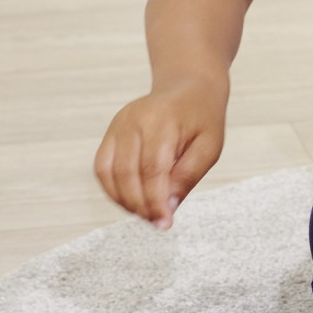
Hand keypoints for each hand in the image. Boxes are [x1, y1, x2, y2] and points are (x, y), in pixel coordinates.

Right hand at [94, 78, 225, 229]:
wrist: (188, 87)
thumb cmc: (202, 118)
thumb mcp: (210, 146)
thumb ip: (188, 176)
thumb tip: (167, 208)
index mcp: (163, 120)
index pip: (153, 168)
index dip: (155, 201)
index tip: (164, 224)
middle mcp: (134, 119)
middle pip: (126, 172)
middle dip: (139, 205)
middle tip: (157, 222)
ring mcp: (118, 124)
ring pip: (108, 172)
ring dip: (123, 200)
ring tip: (146, 213)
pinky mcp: (110, 132)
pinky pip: (102, 166)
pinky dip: (113, 189)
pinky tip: (132, 200)